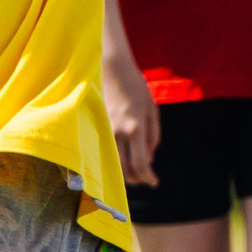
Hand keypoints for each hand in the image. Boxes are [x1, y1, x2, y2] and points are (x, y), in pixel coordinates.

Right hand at [101, 49, 160, 187]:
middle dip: (137, 179)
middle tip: (146, 179)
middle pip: (125, 169)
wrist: (111, 68)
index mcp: (135, 128)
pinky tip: (123, 160)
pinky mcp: (97, 127)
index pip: (141, 164)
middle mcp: (118, 133)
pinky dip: (115, 161)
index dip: (148, 178)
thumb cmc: (136, 87)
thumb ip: (153, 136)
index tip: (154, 183)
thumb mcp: (152, 110)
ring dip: (125, 173)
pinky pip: (106, 152)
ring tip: (136, 172)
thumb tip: (149, 160)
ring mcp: (105, 130)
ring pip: (113, 164)